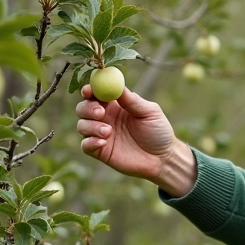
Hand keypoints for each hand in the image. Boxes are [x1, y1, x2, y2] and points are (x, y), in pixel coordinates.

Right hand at [75, 85, 195, 194]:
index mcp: (115, 104)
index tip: (89, 91)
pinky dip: (90, 142)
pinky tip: (103, 142)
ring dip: (91, 126)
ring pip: (82, 125)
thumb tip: (117, 86)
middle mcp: (105, 118)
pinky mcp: (100, 151)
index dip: (90, 90)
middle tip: (100, 112)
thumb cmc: (158, 132)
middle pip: (83, 107)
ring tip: (109, 131)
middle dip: (88, 108)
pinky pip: (85, 145)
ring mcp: (101, 134)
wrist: (162, 158)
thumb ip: (132, 100)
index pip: (95, 93)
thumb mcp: (149, 112)